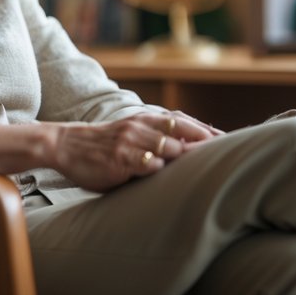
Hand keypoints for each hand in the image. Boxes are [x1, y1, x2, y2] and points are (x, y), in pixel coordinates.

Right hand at [50, 111, 219, 191]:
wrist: (67, 145)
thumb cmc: (104, 145)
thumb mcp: (131, 133)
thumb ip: (154, 137)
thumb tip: (186, 149)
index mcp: (146, 119)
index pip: (183, 121)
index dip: (205, 130)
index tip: (227, 138)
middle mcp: (141, 127)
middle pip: (182, 131)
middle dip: (204, 141)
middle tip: (226, 151)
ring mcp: (131, 142)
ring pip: (169, 146)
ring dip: (186, 155)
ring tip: (206, 164)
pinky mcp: (120, 159)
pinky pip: (148, 163)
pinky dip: (161, 168)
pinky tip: (169, 174)